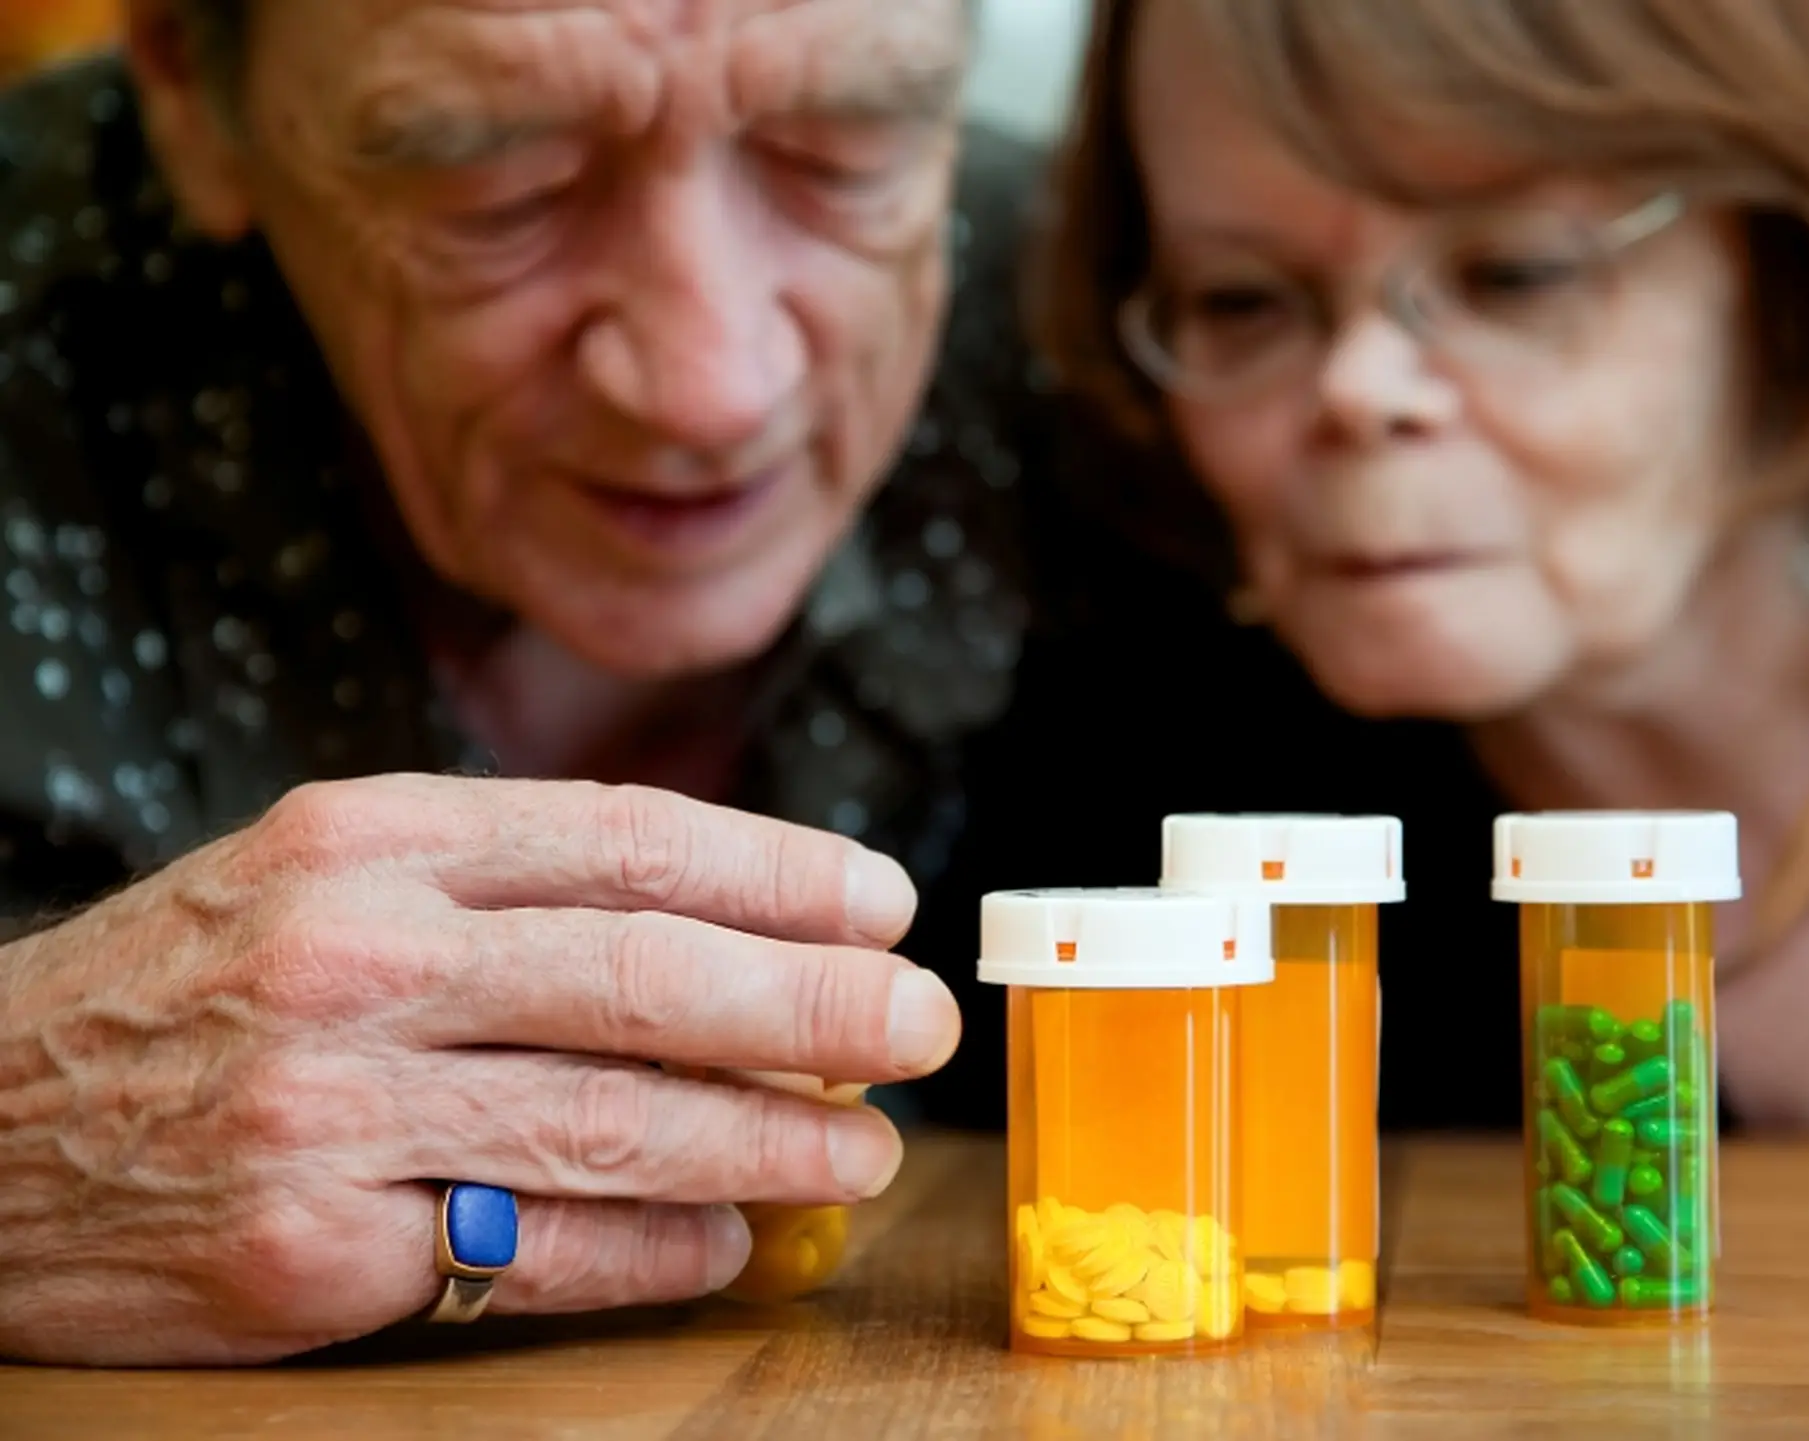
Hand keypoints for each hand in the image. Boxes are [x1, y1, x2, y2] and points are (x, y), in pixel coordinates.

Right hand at [0, 774, 958, 1364]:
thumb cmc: (191, 987)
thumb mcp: (326, 874)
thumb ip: (507, 887)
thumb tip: (727, 927)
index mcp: (374, 839)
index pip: (628, 840)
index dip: (781, 871)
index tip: (884, 902)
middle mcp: (357, 958)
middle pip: (647, 975)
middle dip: (816, 1004)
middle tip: (921, 1022)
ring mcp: (329, 1108)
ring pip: (611, 1121)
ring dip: (765, 1141)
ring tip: (859, 1145)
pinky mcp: (304, 1247)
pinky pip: (528, 1251)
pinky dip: (653, 1250)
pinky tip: (727, 1241)